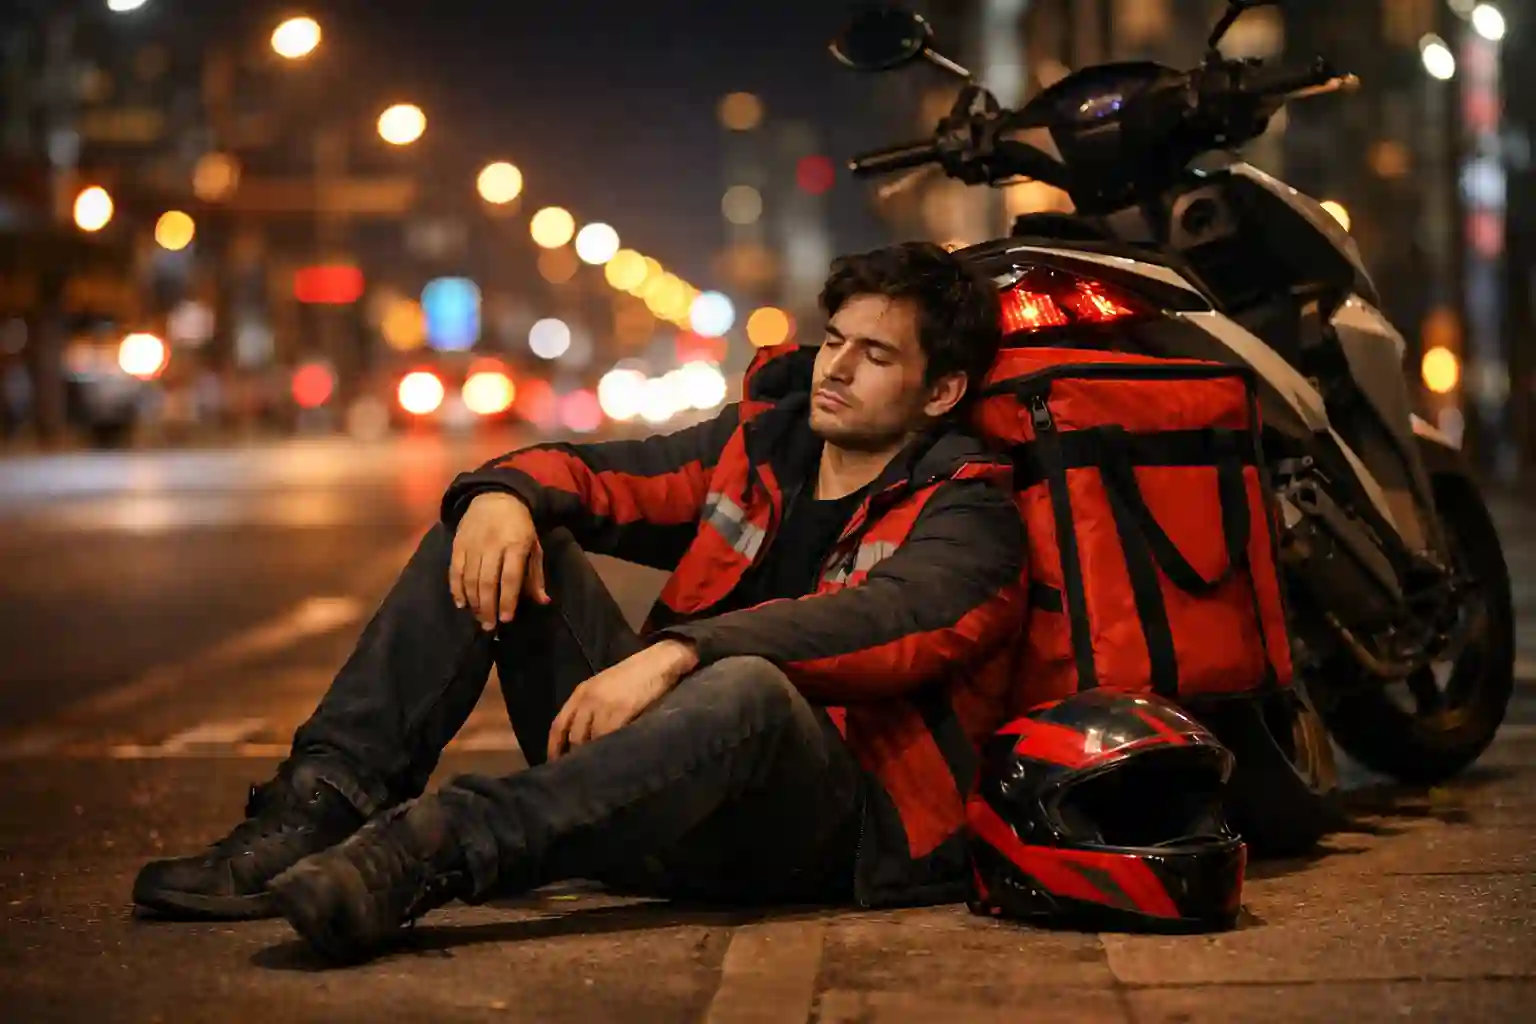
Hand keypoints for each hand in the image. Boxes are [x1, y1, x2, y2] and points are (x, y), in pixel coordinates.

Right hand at [449, 492, 550, 629]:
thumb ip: (535, 574)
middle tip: (489, 627)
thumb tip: (543, 601)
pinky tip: (461, 604)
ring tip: (479, 618)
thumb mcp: (534, 546)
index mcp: (516, 545)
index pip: (510, 578)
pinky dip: (456, 589)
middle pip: (487, 582)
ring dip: (473, 602)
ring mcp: (473, 544)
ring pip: (469, 579)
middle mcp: (492, 545)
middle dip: (488, 608)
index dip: (507, 600)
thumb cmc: (519, 526)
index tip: (506, 619)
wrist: (495, 497)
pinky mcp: (458, 544)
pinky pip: (454, 571)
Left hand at [548, 640, 700, 759]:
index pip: (559, 725)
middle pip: (573, 736)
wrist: (659, 661)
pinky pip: (608, 737)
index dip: (554, 748)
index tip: (554, 765)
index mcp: (581, 692)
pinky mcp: (621, 710)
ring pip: (589, 740)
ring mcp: (603, 705)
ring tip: (594, 774)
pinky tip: (610, 762)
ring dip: (590, 758)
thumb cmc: (634, 676)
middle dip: (573, 757)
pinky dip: (607, 751)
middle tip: (576, 775)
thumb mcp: (605, 688)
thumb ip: (592, 709)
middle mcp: (587, 699)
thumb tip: (585, 739)